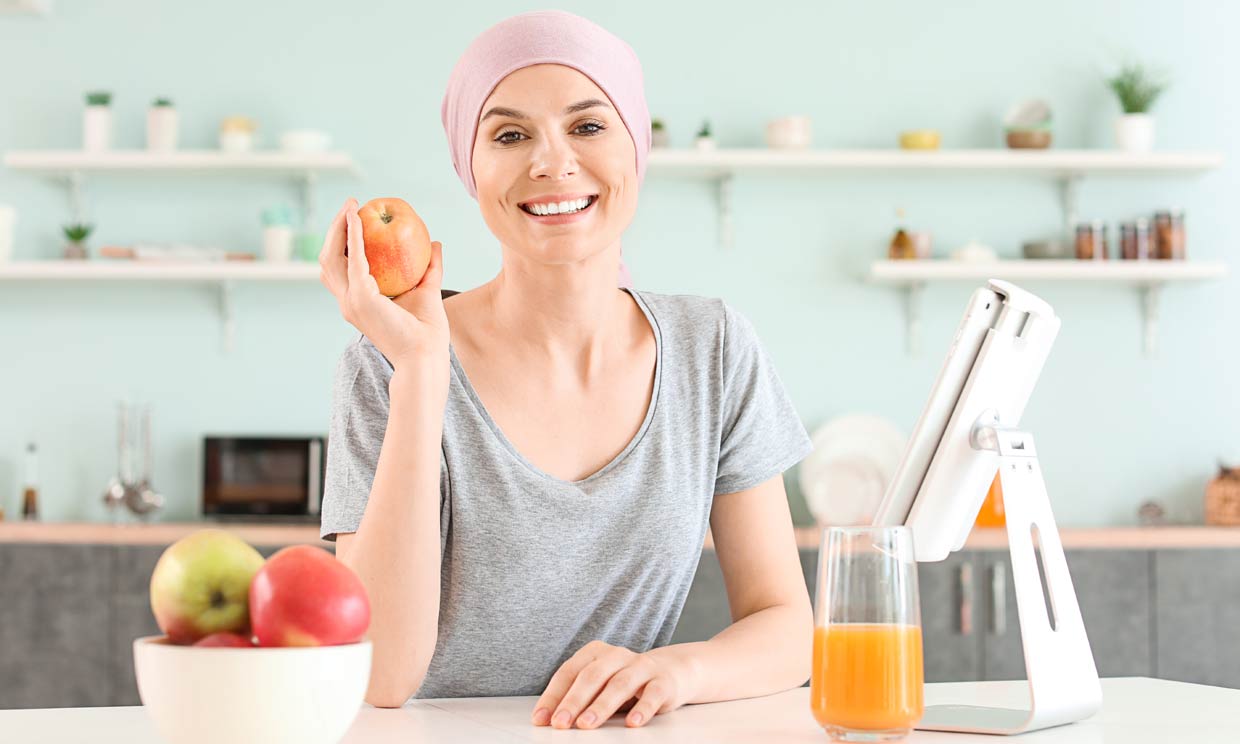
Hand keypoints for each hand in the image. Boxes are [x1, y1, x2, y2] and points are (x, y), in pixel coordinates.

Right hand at [318, 198, 448, 371]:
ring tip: (351, 207)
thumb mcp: (428, 290)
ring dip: (339, 229)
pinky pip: (354, 259)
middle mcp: (348, 303)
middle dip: (334, 231)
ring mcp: (351, 302)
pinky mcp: (361, 299)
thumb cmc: (427, 332)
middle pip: (328, 260)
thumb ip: (431, 267)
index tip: (354, 219)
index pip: (340, 269)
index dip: (342, 243)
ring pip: (331, 257)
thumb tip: (435, 243)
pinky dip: (354, 236)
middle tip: (350, 207)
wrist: (426, 356)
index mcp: (358, 303)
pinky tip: (359, 218)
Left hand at [531, 641, 696, 729]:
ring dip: (601, 706)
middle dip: (573, 701)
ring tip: (586, 725)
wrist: (671, 672)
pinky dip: (641, 708)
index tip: (542, 718)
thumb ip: (578, 697)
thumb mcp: (600, 685)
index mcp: (596, 653)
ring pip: (619, 684)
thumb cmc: (625, 681)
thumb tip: (549, 719)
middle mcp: (617, 656)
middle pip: (592, 676)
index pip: (570, 672)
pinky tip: (631, 723)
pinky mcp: (662, 682)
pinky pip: (652, 694)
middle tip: (560, 723)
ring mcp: (641, 667)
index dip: (554, 695)